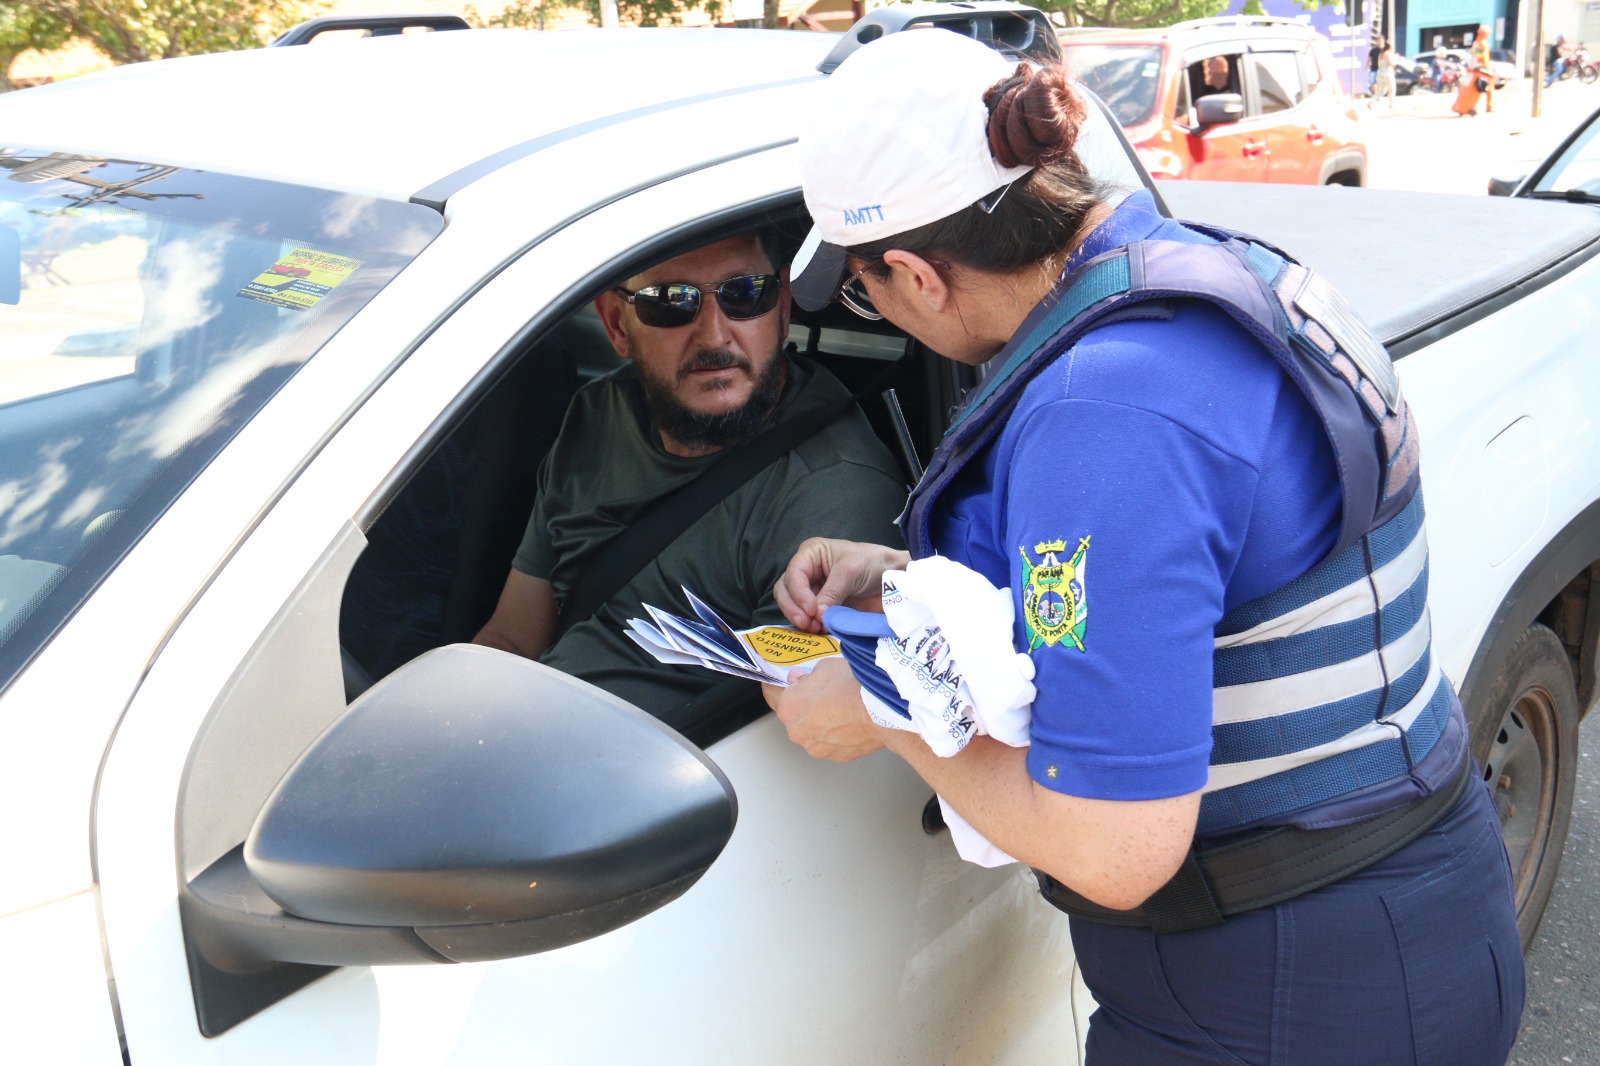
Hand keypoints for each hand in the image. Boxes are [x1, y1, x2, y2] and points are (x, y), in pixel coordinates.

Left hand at [762, 658, 884, 761]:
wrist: (882, 710)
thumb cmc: (853, 686)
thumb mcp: (825, 667)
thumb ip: (808, 676)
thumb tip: (802, 681)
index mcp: (788, 708)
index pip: (773, 694)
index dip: (780, 686)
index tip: (783, 683)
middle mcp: (798, 732)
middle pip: (795, 716)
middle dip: (805, 705)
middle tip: (823, 693)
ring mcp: (818, 748)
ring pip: (814, 732)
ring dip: (823, 722)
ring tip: (842, 707)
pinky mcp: (838, 756)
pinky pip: (833, 743)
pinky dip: (839, 734)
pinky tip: (852, 720)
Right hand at [773, 538, 910, 632]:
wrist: (893, 576)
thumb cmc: (872, 563)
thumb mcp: (850, 572)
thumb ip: (832, 593)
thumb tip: (817, 615)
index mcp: (811, 554)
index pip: (793, 573)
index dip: (798, 593)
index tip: (812, 610)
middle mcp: (807, 570)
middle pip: (784, 590)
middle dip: (793, 607)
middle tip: (808, 623)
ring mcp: (812, 588)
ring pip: (792, 604)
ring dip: (799, 618)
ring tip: (815, 628)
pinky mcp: (821, 605)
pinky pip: (806, 616)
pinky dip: (809, 624)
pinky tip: (820, 630)